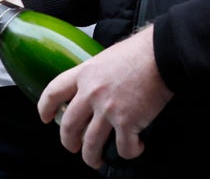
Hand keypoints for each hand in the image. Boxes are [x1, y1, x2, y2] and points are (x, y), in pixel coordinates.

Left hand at [37, 25, 172, 168]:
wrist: (163, 53)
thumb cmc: (141, 50)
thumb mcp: (109, 56)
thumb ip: (99, 72)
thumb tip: (102, 82)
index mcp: (85, 74)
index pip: (54, 92)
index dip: (45, 108)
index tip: (46, 118)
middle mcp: (91, 93)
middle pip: (69, 126)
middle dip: (68, 142)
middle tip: (73, 147)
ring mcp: (108, 109)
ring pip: (90, 144)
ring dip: (92, 157)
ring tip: (96, 160)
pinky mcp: (127, 122)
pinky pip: (122, 148)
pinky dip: (128, 152)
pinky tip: (135, 148)